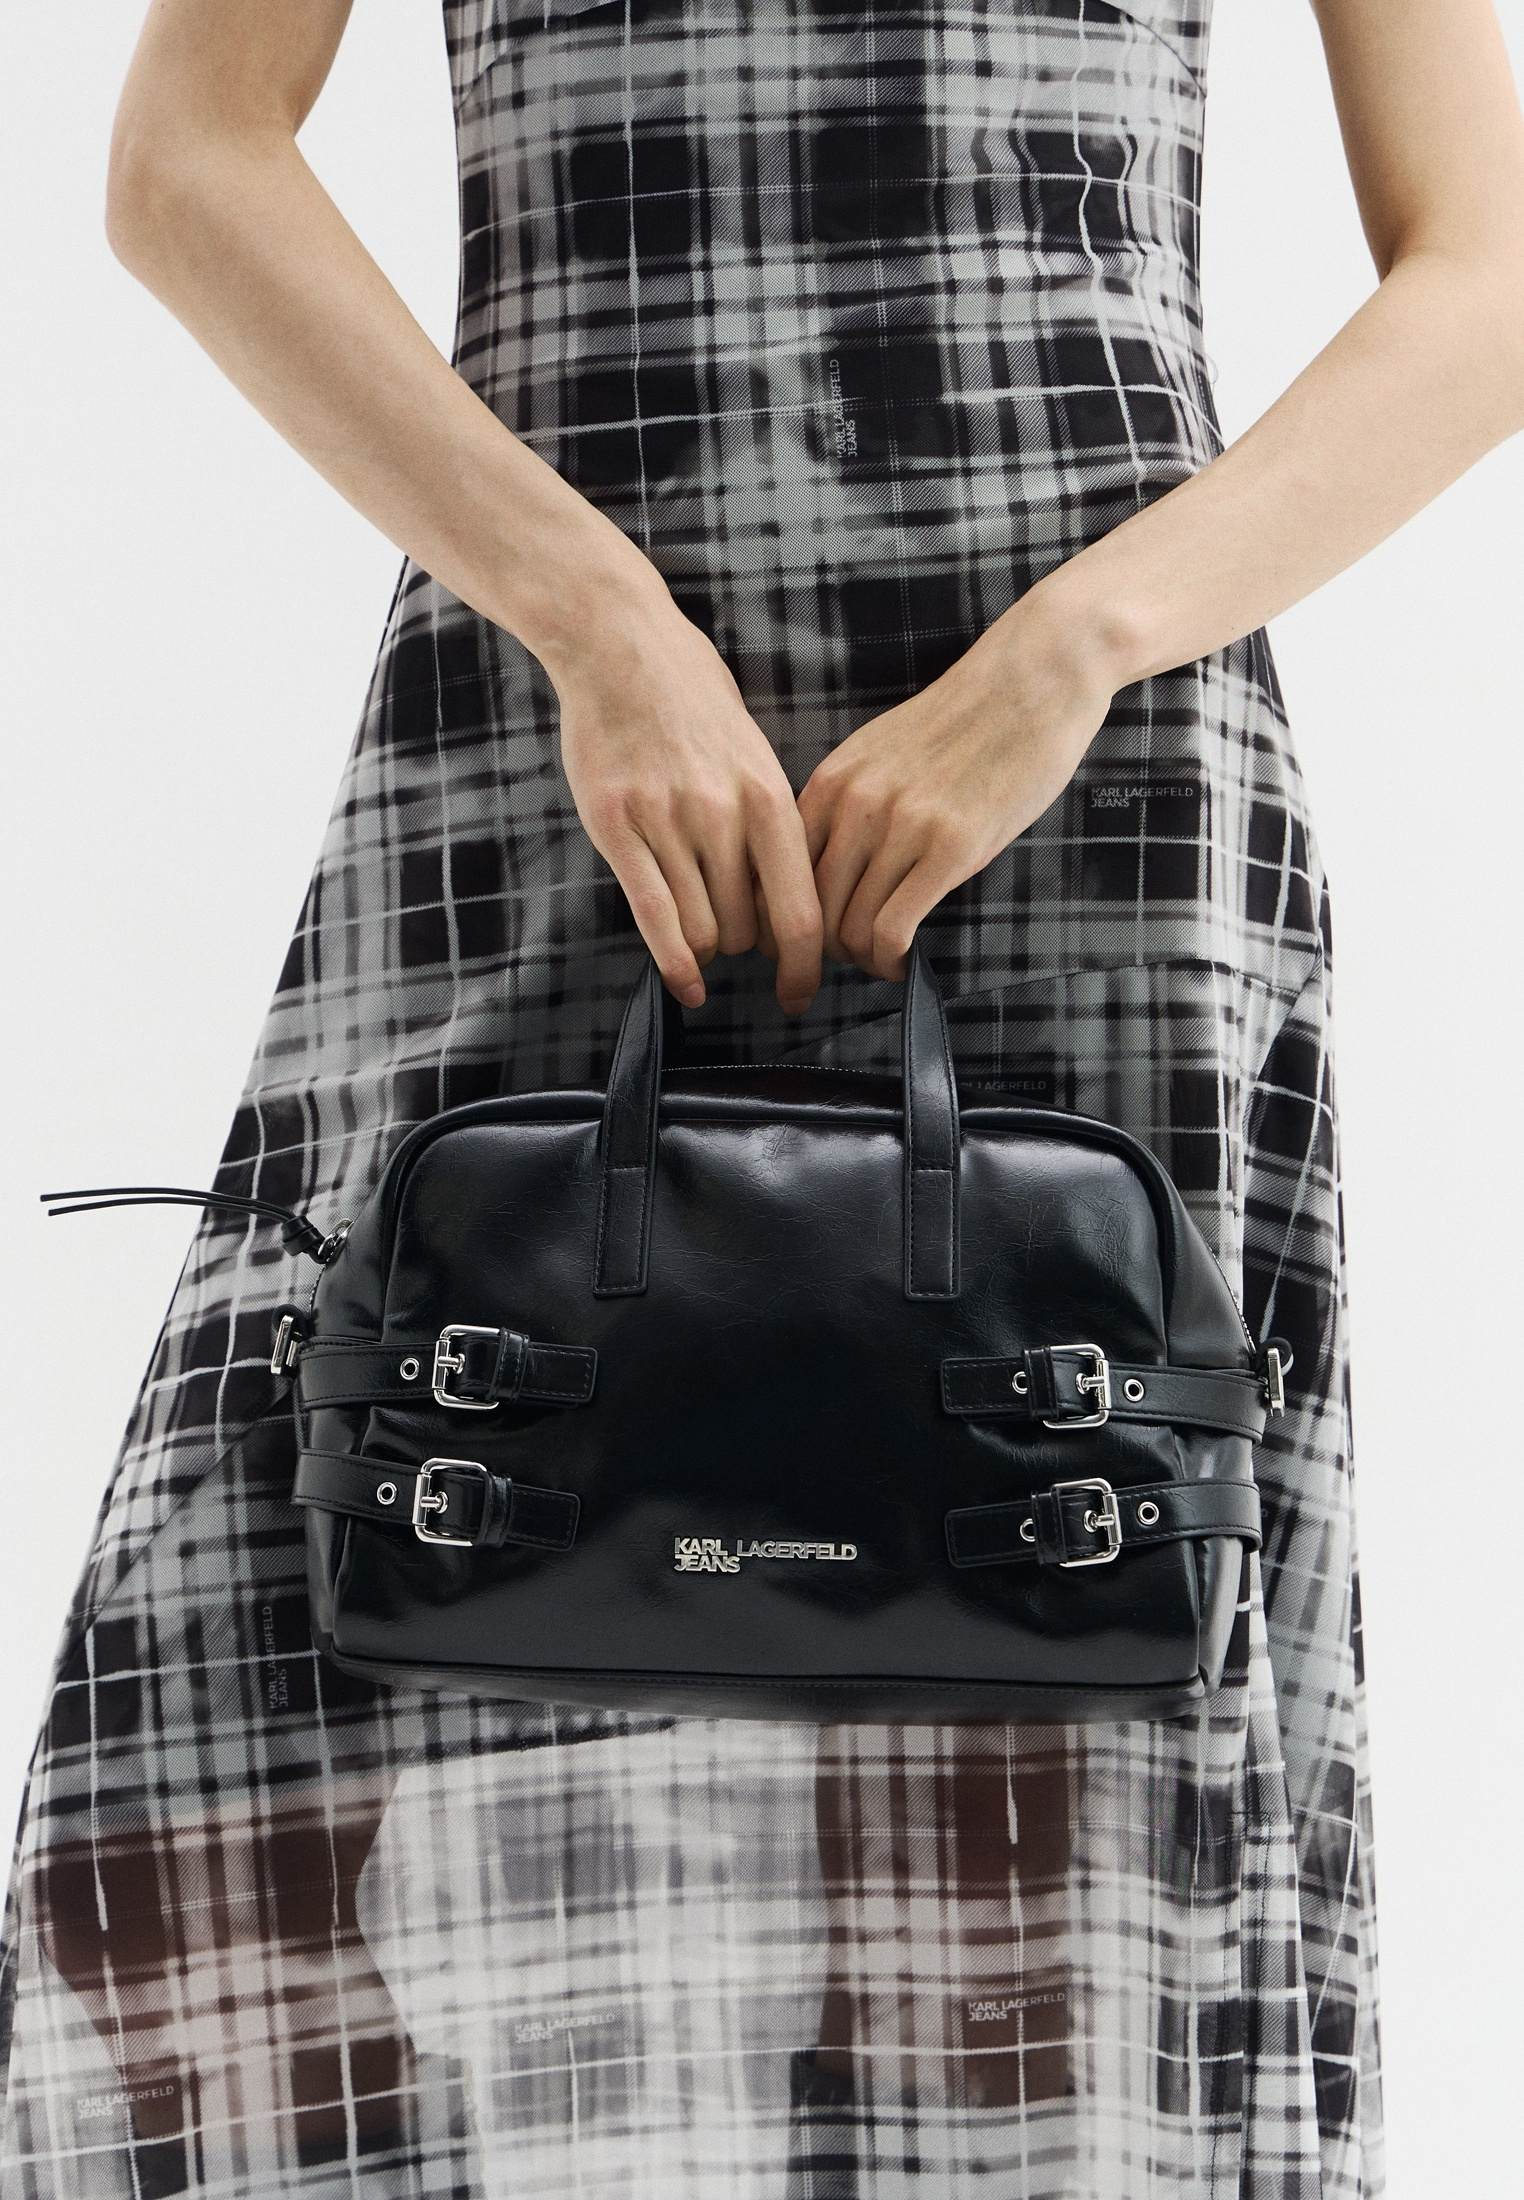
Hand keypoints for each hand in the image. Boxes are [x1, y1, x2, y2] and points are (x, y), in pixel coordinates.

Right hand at [548, 566, 823, 1013]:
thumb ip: (768, 827)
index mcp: (768, 798)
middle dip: (744, 947)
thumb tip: (786, 905)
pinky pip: (653, 917)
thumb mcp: (753, 756)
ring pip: (701, 931)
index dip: (805, 968)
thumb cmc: (692, 701)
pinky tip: (685, 988)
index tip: (800, 996)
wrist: (621, 645)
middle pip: (747, 931)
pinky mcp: (615, 825)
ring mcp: (666, 820)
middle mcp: (722, 814)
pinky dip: (673, 964)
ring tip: (700, 932)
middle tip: (736, 937)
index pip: (800, 913)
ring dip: (705, 947)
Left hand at [797, 594, 1121, 979]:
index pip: (776, 872)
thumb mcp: (881, 754)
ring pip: (849, 928)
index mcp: (831, 781)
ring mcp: (900, 826)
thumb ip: (848, 805)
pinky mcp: (950, 847)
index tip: (795, 945)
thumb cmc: (965, 722)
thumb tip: (825, 870)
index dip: (781, 921)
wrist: (1032, 678)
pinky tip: (902, 963)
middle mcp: (855, 804)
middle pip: (808, 910)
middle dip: (820, 953)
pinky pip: (893, 929)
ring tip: (879, 963)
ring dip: (861, 960)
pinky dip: (891, 962)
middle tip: (842, 966)